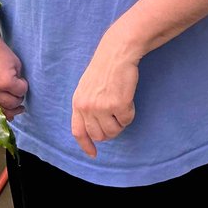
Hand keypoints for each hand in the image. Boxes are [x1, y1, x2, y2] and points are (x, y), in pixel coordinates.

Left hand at [71, 34, 138, 156]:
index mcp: (77, 102)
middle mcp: (87, 107)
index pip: (78, 131)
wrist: (117, 53)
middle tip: (116, 119)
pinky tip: (128, 99)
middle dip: (110, 132)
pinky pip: (127, 121)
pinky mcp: (118, 105)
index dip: (86, 145)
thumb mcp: (87, 87)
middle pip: (99, 135)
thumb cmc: (105, 68)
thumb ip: (87, 106)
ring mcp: (102, 107)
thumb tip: (94, 128)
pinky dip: (130, 113)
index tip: (93, 154)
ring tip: (122, 107)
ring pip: (114, 131)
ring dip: (120, 123)